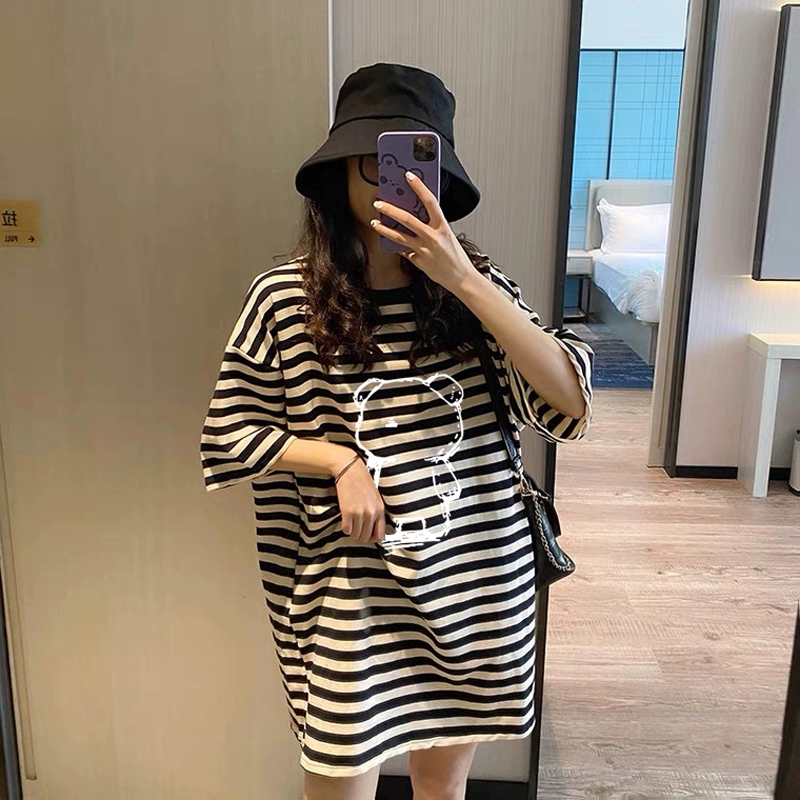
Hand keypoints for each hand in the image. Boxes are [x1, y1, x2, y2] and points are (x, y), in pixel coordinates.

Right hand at [333, 454, 385, 544]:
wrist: (350, 470)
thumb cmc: (362, 481)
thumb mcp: (375, 497)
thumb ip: (376, 512)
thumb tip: (372, 528)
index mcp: (380, 509)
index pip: (380, 535)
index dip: (372, 539)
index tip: (368, 537)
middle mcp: (371, 513)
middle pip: (366, 537)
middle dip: (360, 537)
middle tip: (356, 532)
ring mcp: (359, 513)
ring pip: (355, 535)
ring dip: (352, 533)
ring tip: (351, 525)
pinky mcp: (347, 511)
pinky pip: (346, 529)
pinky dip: (345, 528)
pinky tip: (345, 521)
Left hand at [369, 172, 474, 295]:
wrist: (460, 277)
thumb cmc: (455, 255)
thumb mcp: (447, 234)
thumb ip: (433, 224)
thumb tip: (417, 212)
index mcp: (442, 226)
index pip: (430, 201)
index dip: (419, 187)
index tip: (409, 176)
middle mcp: (432, 237)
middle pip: (407, 219)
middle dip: (390, 209)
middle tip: (378, 203)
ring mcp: (423, 250)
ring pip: (399, 236)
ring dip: (384, 228)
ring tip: (374, 222)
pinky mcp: (417, 261)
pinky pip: (403, 250)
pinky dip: (397, 245)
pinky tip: (391, 241)